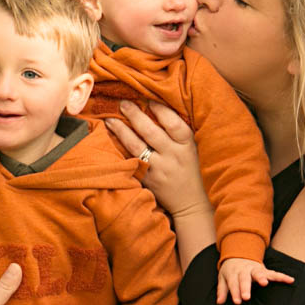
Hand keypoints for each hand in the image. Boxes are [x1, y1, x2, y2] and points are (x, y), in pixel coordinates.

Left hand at [104, 101, 207, 217]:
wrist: (193, 204)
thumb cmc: (195, 170)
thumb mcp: (195, 149)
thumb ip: (181, 132)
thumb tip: (161, 106)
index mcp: (187, 146)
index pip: (173, 124)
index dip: (160, 110)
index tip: (149, 100)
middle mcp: (173, 157)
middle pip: (150, 132)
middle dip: (134, 115)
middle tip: (122, 103)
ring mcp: (159, 170)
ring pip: (136, 146)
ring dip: (121, 131)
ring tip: (110, 119)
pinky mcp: (148, 180)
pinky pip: (131, 162)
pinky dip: (120, 149)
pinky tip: (110, 140)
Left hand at [216, 257, 294, 303]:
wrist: (238, 255)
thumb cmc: (230, 271)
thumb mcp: (223, 278)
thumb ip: (222, 290)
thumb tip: (219, 302)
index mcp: (233, 273)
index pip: (233, 283)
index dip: (235, 292)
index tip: (237, 301)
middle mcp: (244, 270)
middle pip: (244, 279)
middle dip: (245, 288)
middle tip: (246, 297)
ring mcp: (255, 269)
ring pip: (258, 273)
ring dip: (262, 278)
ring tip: (265, 283)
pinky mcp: (264, 269)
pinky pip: (274, 273)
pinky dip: (282, 276)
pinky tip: (290, 280)